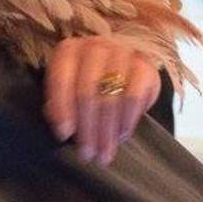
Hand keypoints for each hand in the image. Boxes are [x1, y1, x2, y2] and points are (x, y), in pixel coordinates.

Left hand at [43, 37, 161, 165]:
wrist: (121, 65)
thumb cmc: (86, 82)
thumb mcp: (67, 90)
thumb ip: (58, 106)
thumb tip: (63, 130)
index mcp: (68, 51)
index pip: (61, 79)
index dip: (61, 109)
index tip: (64, 135)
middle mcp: (94, 47)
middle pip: (88, 91)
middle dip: (87, 128)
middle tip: (88, 154)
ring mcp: (121, 52)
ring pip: (112, 96)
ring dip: (107, 131)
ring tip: (105, 153)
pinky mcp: (144, 64)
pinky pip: (134, 96)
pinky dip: (127, 120)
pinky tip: (122, 135)